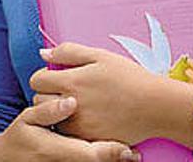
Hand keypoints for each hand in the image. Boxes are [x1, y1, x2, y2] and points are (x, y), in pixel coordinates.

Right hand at [0, 96, 140, 161]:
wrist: (6, 160)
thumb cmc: (18, 138)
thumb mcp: (27, 120)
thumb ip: (47, 111)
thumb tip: (69, 101)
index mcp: (54, 149)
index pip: (91, 154)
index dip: (113, 152)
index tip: (130, 150)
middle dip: (117, 158)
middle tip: (136, 153)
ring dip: (112, 161)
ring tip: (131, 154)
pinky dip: (103, 160)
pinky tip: (116, 157)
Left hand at [31, 42, 176, 144]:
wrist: (156, 106)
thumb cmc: (130, 78)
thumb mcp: (99, 56)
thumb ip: (67, 52)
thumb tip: (43, 54)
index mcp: (71, 81)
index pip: (37, 80)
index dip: (44, 76)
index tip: (56, 77)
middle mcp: (71, 104)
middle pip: (39, 100)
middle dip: (47, 94)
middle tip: (64, 91)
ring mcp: (79, 125)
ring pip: (52, 119)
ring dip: (57, 112)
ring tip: (76, 105)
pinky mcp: (88, 139)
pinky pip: (67, 134)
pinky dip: (71, 126)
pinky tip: (85, 118)